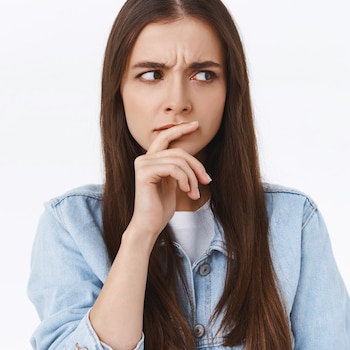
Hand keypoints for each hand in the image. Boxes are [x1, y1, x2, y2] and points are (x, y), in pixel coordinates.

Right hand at [127, 121, 211, 240]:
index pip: (166, 137)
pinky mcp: (144, 173)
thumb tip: (196, 164)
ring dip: (192, 178)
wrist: (149, 225)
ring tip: (194, 194)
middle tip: (206, 181)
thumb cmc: (161, 207)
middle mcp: (144, 158)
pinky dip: (185, 180)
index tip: (196, 125)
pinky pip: (173, 169)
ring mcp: (142, 164)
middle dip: (196, 165)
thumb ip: (179, 169)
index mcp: (151, 159)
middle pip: (178, 151)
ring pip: (179, 161)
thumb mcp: (174, 184)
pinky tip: (186, 192)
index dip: (181, 129)